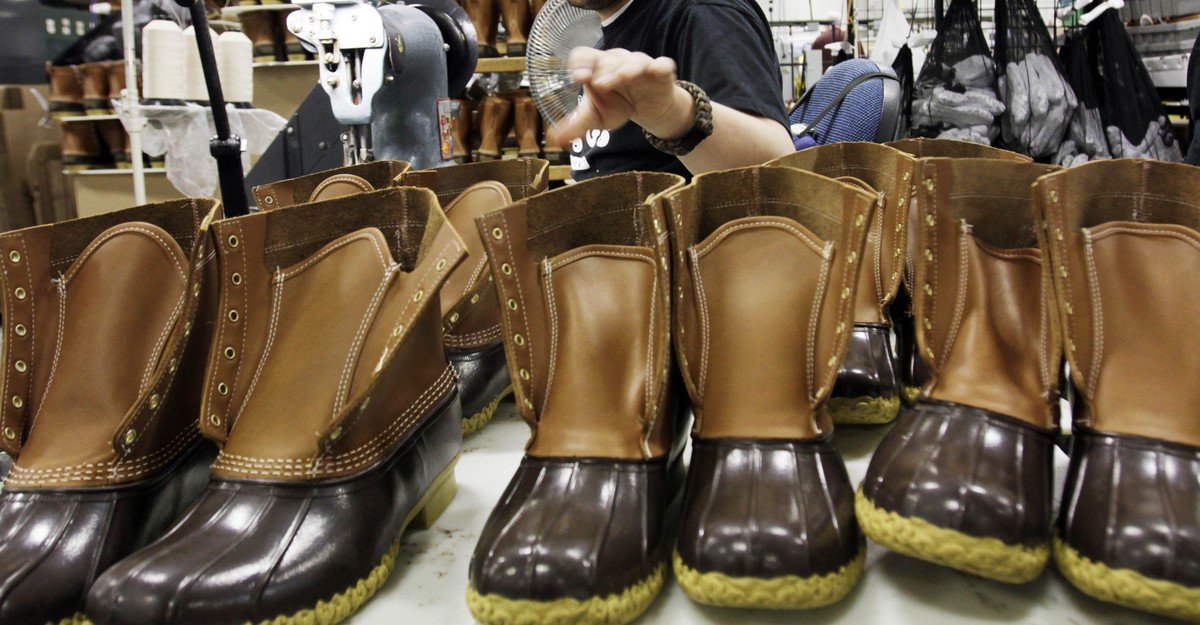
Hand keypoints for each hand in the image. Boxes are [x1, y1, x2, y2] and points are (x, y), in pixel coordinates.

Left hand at [547, 47, 695, 147]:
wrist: (649, 108)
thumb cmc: (618, 105)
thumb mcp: (595, 117)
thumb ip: (576, 126)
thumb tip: (554, 140)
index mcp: (598, 68)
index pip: (585, 56)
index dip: (581, 63)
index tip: (577, 77)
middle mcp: (617, 61)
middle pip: (608, 59)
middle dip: (603, 71)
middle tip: (598, 85)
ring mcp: (640, 65)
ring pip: (634, 61)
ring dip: (626, 69)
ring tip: (619, 79)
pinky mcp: (661, 72)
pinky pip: (662, 65)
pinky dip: (660, 67)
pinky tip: (656, 70)